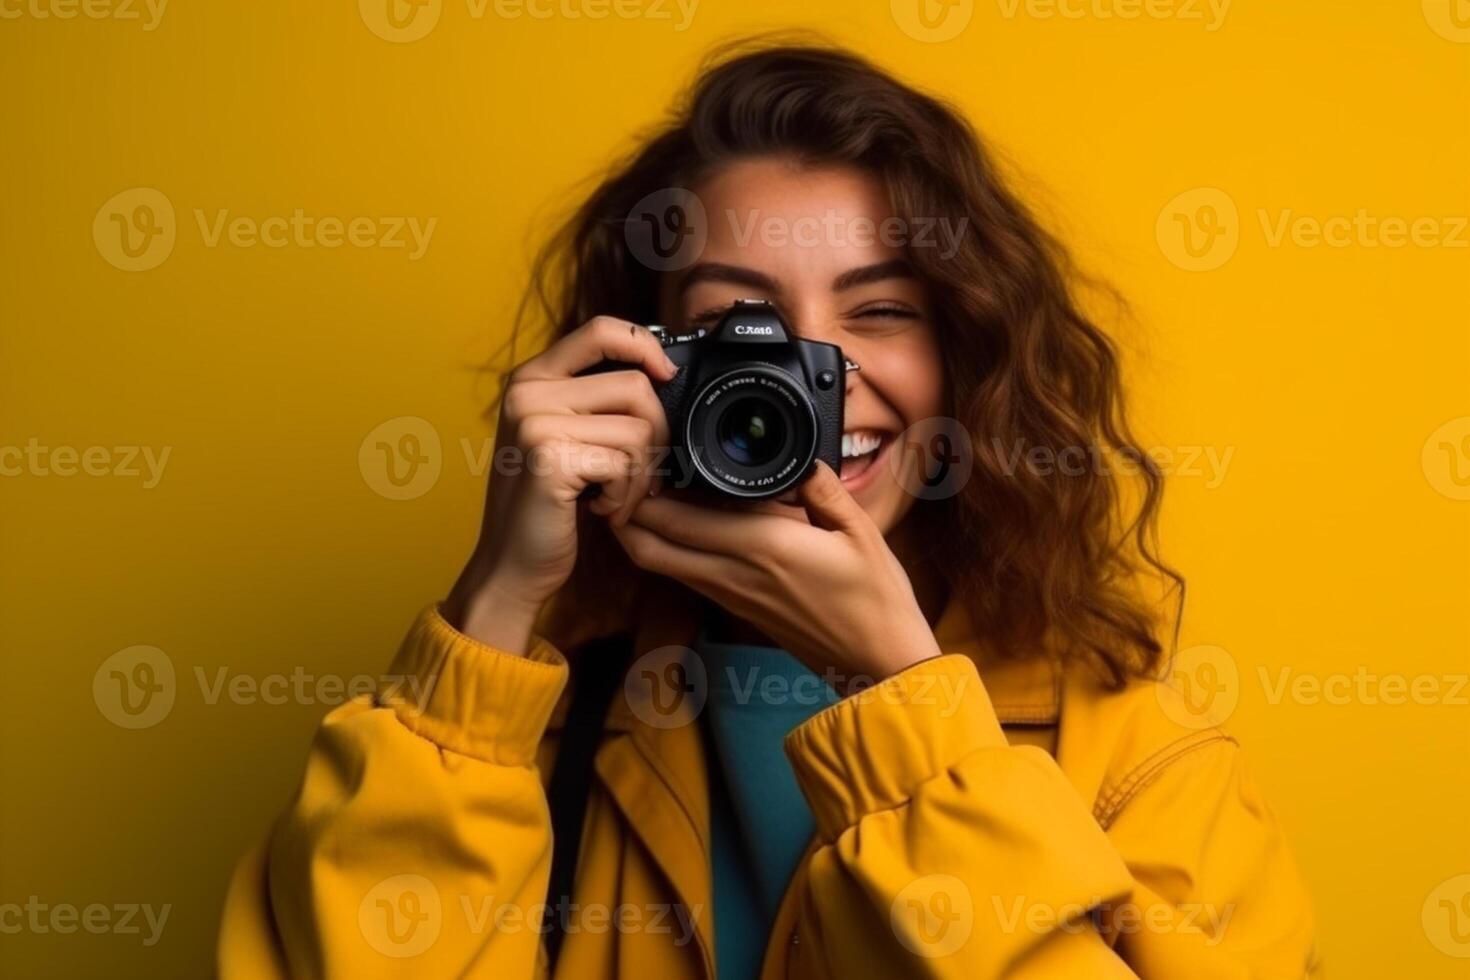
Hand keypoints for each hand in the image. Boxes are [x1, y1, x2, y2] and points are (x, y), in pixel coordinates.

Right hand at [444, 316, 678, 653]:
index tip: (667, 375)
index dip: (646, 346)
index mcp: (532, 378)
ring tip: (615, 496)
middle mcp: (528, 391)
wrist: (512, 565)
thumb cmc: (547, 506)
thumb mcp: (564, 438)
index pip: (602, 330)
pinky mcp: (550, 457)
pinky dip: (626, 495)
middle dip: (656, 436)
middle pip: (636, 386)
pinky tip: (600, 510)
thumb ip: (595, 401)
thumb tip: (661, 374)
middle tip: (639, 473)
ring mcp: (536, 422)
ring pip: (638, 428)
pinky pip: (625, 463)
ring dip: (641, 474)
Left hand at [607, 461, 941, 684]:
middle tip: (625, 474)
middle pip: (649, 545)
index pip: (678, 518)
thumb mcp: (860, 531)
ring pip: (660, 564)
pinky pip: (685, 575)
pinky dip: (669, 549)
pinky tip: (683, 525)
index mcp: (763, 546)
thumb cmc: (875, 599)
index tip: (639, 458)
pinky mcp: (735, 608)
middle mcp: (735, 573)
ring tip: (645, 492)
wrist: (878, 661)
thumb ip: (823, 489)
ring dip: (642, 531)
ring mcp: (731, 596)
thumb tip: (800, 460)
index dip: (645, 488)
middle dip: (624, 510)